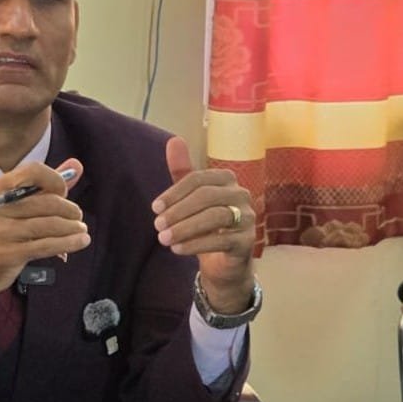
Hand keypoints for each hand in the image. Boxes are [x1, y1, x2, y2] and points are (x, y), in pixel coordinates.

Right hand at [0, 158, 89, 341]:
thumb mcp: (13, 206)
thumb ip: (45, 186)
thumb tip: (77, 165)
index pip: (34, 171)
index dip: (56, 179)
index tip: (64, 192)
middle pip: (47, 201)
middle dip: (70, 210)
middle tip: (78, 217)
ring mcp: (0, 231)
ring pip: (49, 225)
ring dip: (72, 228)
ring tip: (82, 231)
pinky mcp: (7, 254)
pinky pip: (46, 246)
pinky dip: (68, 244)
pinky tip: (80, 242)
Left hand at [151, 137, 254, 313]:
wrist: (223, 262)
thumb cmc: (205, 224)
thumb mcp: (190, 198)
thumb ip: (181, 172)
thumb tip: (174, 140)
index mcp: (225, 179)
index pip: (198, 179)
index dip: (174, 193)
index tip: (155, 208)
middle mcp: (241, 194)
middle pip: (206, 196)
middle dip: (178, 211)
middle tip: (157, 225)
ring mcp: (248, 218)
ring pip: (215, 216)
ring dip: (185, 228)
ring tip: (163, 238)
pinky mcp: (248, 241)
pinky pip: (221, 240)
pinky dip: (196, 244)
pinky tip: (177, 249)